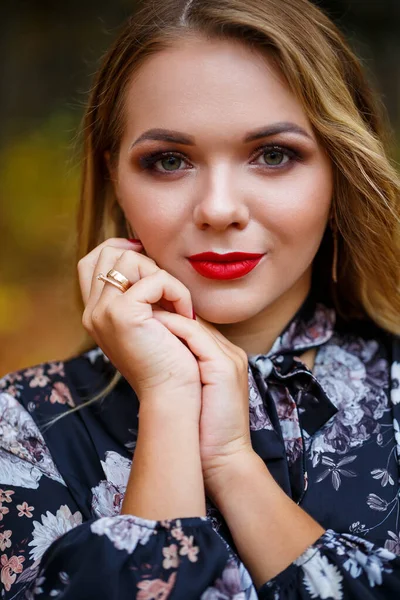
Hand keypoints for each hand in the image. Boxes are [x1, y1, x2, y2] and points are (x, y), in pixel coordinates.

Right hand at [78, 238, 201, 418]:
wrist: (172, 395)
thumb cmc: (169, 360)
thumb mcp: (148, 321)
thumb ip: (139, 294)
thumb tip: (146, 257)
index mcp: (96, 313)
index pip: (92, 262)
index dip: (118, 249)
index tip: (149, 259)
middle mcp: (93, 312)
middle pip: (108, 253)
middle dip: (144, 261)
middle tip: (168, 289)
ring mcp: (103, 312)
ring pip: (130, 259)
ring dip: (163, 276)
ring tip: (179, 305)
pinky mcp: (122, 313)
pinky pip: (155, 278)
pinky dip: (178, 291)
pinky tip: (186, 315)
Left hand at [151, 309, 252, 498]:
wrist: (222, 460)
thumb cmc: (201, 431)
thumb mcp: (191, 393)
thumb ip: (180, 370)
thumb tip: (149, 356)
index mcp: (224, 358)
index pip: (194, 325)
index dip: (167, 318)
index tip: (139, 314)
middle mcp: (229, 353)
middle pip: (195, 319)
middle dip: (165, 310)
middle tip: (136, 305)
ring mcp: (229, 358)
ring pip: (193, 322)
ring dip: (165, 314)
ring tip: (138, 310)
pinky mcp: (223, 366)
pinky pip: (195, 335)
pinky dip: (171, 327)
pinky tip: (149, 325)